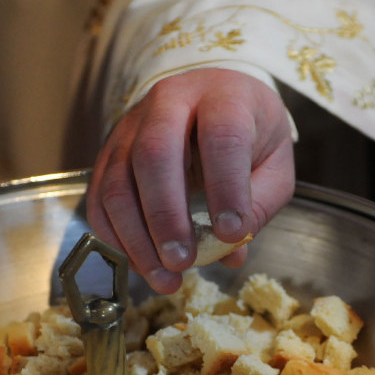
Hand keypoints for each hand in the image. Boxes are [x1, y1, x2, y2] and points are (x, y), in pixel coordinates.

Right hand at [86, 67, 295, 293]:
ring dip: (136, 238)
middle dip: (166, 216)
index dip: (226, 187)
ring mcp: (132, 126)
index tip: (232, 233)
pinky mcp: (110, 153)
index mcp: (223, 97)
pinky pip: (99, 197)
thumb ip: (260, 203)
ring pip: (118, 181)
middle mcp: (170, 102)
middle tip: (182, 262)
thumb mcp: (274, 163)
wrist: (214, 98)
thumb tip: (231, 251)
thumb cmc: (251, 134)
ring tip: (164, 278)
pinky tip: (141, 265)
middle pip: (154, 154)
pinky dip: (115, 237)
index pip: (222, 136)